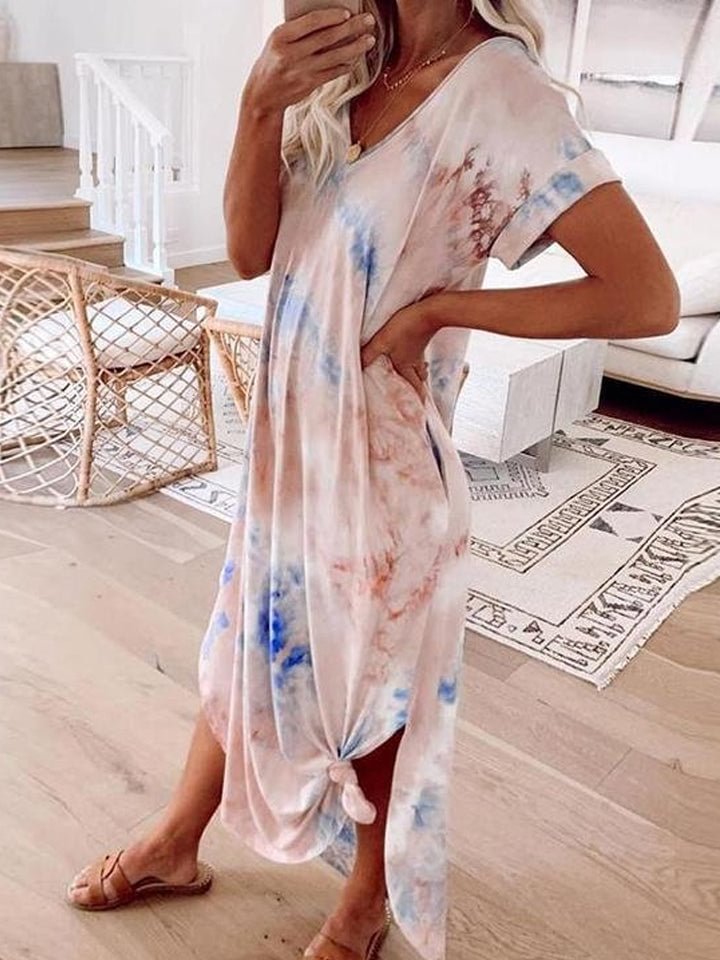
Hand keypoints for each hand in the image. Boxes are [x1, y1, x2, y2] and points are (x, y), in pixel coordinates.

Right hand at [244, 8, 375, 114]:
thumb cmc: (272, 62)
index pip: (312, 22)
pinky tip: (356, 58)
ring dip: (355, 48)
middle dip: (352, 28)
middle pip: (328, 37)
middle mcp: (292, 53)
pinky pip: (333, 72)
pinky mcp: (310, 84)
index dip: (332, 16)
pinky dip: (346, 65)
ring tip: (369, 40)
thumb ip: (299, 31)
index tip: (347, 13)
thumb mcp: (278, 41)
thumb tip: (329, 21)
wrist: (263, 94)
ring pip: (335, 56)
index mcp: (282, 36)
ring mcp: (302, 70)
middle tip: (368, 21)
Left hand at [360, 302, 436, 398]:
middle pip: (420, 378)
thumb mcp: (382, 341)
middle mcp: (415, 361)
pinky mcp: (422, 336)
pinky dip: (415, 355)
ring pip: (420, 365)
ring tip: (412, 372)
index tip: (420, 409)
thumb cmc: (405, 327)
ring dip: (417, 370)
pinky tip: (410, 349)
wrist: (429, 311)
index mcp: (406, 366)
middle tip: (415, 393)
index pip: (414, 388)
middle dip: (417, 386)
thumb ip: (368, 354)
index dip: (418, 399)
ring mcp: (420, 349)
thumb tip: (356, 367)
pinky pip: (419, 351)